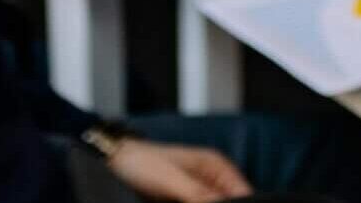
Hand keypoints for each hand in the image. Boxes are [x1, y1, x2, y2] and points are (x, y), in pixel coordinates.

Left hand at [104, 138, 252, 202]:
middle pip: (230, 201)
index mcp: (217, 166)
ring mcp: (199, 190)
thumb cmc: (144, 163)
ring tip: (180, 202)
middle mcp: (212, 178)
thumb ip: (199, 194)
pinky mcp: (186, 200)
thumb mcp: (173, 180)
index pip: (242, 193)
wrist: (118, 162)